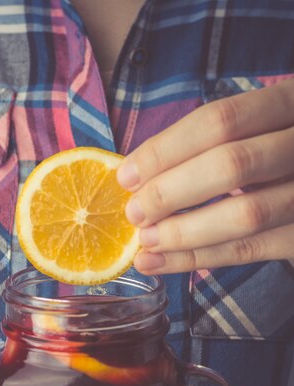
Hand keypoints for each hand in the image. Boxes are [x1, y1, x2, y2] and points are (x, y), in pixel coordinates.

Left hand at [117, 77, 293, 272]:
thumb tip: (135, 175)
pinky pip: (247, 251)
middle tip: (134, 213)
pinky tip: (159, 262)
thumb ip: (206, 146)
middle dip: (171, 192)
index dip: (166, 149)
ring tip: (144, 242)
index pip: (221, 120)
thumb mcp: (253, 133)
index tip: (126, 176)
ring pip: (244, 215)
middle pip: (232, 165)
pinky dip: (196, 259)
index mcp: (288, 104)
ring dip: (183, 232)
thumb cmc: (271, 160)